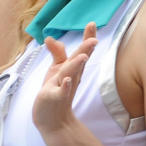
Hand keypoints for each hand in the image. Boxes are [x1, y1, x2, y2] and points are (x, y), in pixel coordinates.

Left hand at [32, 22, 96, 137]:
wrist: (53, 120)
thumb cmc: (56, 92)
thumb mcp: (56, 70)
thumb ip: (57, 53)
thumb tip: (52, 38)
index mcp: (73, 68)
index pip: (82, 51)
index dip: (87, 38)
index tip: (92, 24)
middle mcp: (72, 76)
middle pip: (80, 61)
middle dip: (86, 49)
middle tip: (94, 40)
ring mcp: (65, 87)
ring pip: (71, 74)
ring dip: (76, 65)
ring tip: (83, 56)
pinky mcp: (56, 98)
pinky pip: (62, 92)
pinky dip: (65, 87)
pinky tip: (67, 81)